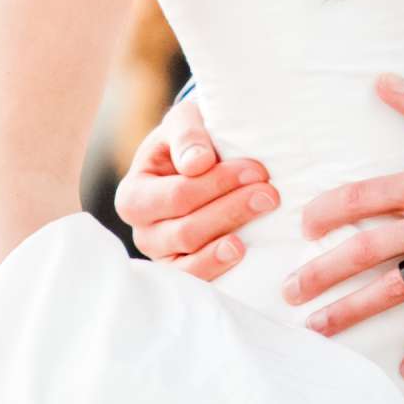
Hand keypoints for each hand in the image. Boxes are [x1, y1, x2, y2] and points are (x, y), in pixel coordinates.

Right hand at [113, 98, 278, 278]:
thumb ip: (187, 135)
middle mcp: (143, 231)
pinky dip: (221, 268)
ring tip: (263, 217)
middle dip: (231, 210)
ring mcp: (163, 257)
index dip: (218, 183)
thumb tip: (197, 163)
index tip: (257, 170)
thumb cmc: (188, 141)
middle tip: (270, 194)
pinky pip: (199, 281)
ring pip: (193, 258)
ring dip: (231, 238)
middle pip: (186, 230)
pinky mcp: (183, 273)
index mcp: (133, 195)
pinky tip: (244, 251)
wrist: (195, 162)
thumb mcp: (184, 122)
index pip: (178, 195)